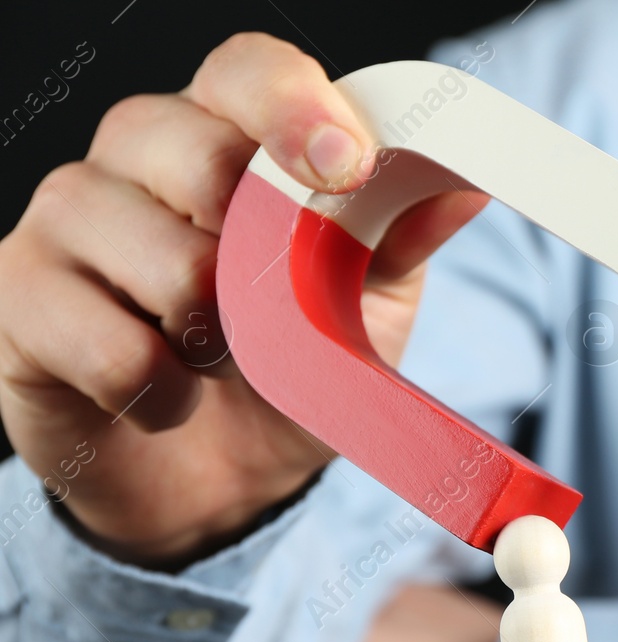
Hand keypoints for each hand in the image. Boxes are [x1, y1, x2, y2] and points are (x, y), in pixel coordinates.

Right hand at [0, 33, 487, 567]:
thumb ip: (398, 243)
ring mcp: (66, 223)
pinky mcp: (23, 304)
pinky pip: (108, 345)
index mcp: (227, 135)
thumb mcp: (367, 305)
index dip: (294, 107)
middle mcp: (133, 157)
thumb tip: (461, 190)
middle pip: (193, 152)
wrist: (222, 480)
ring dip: (215, 333)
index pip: (247, 72)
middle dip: (258, 250)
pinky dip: (161, 391)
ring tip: (221, 360)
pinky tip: (170, 399)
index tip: (348, 165)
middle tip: (271, 309)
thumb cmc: (293, 366)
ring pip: (156, 255)